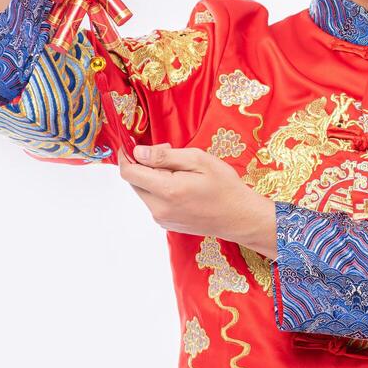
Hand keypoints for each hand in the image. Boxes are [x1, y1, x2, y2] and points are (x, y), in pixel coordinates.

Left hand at [118, 143, 276, 254]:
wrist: (240, 218)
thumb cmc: (225, 187)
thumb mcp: (200, 160)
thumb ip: (165, 156)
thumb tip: (138, 152)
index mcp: (167, 190)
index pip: (129, 172)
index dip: (127, 155)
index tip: (133, 144)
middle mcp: (159, 208)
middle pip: (134, 181)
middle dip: (143, 164)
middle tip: (169, 153)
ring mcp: (162, 218)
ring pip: (143, 191)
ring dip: (152, 177)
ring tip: (180, 171)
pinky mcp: (166, 223)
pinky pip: (153, 201)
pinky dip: (160, 190)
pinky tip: (182, 186)